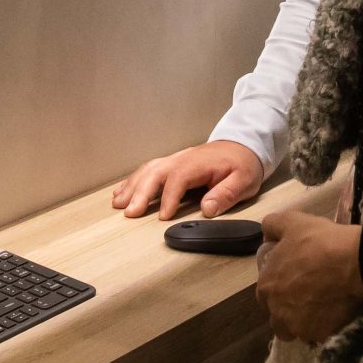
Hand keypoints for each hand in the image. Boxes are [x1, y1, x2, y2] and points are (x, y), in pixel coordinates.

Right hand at [113, 140, 264, 218]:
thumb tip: (207, 209)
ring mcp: (175, 159)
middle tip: (130, 212)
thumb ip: (226, 194)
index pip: (179, 178)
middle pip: (156, 172)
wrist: (244, 145)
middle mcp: (183, 158)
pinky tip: (122, 192)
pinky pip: (148, 170)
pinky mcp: (172, 163)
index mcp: (199, 163)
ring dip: (132, 186)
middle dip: (141, 192)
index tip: (163, 217)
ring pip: (148, 170)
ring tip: (119, 204)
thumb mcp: (244, 181)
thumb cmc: (243, 164)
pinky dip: (133, 181)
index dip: (169, 198)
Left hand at [255, 210, 362, 343]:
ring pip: (295, 330)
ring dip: (303, 323)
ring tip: (320, 308)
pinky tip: (333, 313)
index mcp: (266, 287)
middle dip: (288, 310)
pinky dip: (323, 328)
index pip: (265, 294)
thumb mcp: (292, 222)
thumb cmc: (319, 241)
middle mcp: (276, 312)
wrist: (354, 262)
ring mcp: (298, 327)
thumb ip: (271, 226)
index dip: (279, 287)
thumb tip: (266, 236)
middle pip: (278, 317)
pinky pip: (317, 336)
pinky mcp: (319, 336)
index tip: (295, 279)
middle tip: (308, 295)